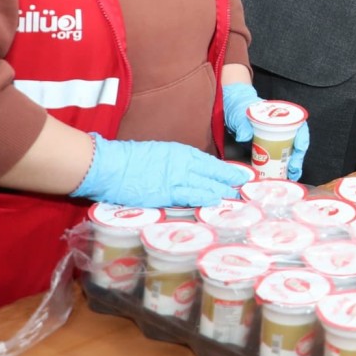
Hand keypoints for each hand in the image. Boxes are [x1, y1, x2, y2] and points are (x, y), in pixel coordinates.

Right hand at [71, 134, 250, 206]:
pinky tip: (214, 203)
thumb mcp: (159, 153)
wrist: (109, 165)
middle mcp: (182, 164)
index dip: (227, 171)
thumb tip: (187, 172)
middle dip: (230, 182)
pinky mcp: (165, 194)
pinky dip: (203, 200)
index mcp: (181, 152)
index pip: (210, 163)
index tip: (240, 176)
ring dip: (221, 193)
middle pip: (213, 174)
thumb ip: (175, 162)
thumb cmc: (129, 158)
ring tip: (235, 199)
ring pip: (205, 186)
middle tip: (245, 190)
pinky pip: (189, 197)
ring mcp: (175, 179)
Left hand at [221, 82, 309, 181]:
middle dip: (298, 158)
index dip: (302, 138)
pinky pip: (278, 157)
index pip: (299, 126)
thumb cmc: (239, 107)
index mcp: (280, 116)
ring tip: (290, 176)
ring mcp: (275, 137)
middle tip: (293, 171)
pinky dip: (280, 167)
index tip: (300, 149)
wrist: (231, 109)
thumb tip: (244, 136)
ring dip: (291, 165)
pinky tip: (278, 175)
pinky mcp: (268, 147)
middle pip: (296, 142)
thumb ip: (242, 124)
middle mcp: (281, 127)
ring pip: (289, 152)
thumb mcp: (240, 114)